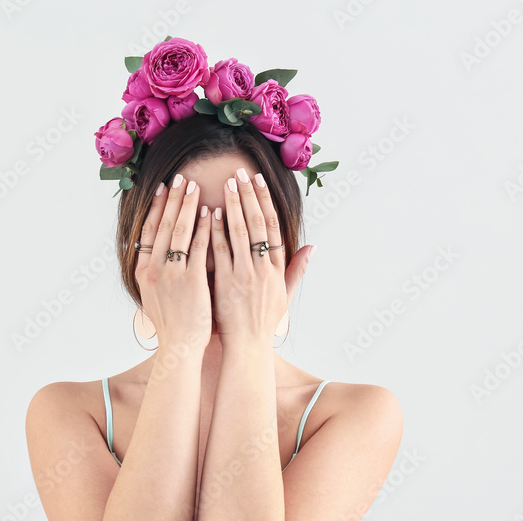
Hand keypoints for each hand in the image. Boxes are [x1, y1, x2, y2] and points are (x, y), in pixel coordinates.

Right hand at [134, 174, 213, 350]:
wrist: (179, 348)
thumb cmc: (172, 324)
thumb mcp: (153, 296)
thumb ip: (154, 273)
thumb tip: (155, 254)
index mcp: (143, 271)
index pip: (148, 231)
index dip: (156, 208)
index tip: (162, 188)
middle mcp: (153, 269)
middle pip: (163, 226)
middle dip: (173, 199)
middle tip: (180, 177)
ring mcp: (172, 274)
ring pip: (180, 231)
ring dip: (188, 206)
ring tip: (195, 186)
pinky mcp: (191, 281)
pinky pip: (199, 247)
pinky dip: (205, 228)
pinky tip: (211, 212)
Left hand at [211, 166, 314, 342]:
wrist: (248, 346)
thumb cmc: (265, 321)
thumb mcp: (286, 294)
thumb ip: (298, 269)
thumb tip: (312, 247)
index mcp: (277, 269)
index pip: (272, 227)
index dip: (265, 202)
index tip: (258, 181)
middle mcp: (263, 269)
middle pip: (256, 225)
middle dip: (248, 196)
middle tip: (238, 172)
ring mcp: (244, 275)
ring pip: (238, 234)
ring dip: (232, 206)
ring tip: (225, 184)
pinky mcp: (225, 284)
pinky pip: (219, 252)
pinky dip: (215, 232)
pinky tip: (209, 213)